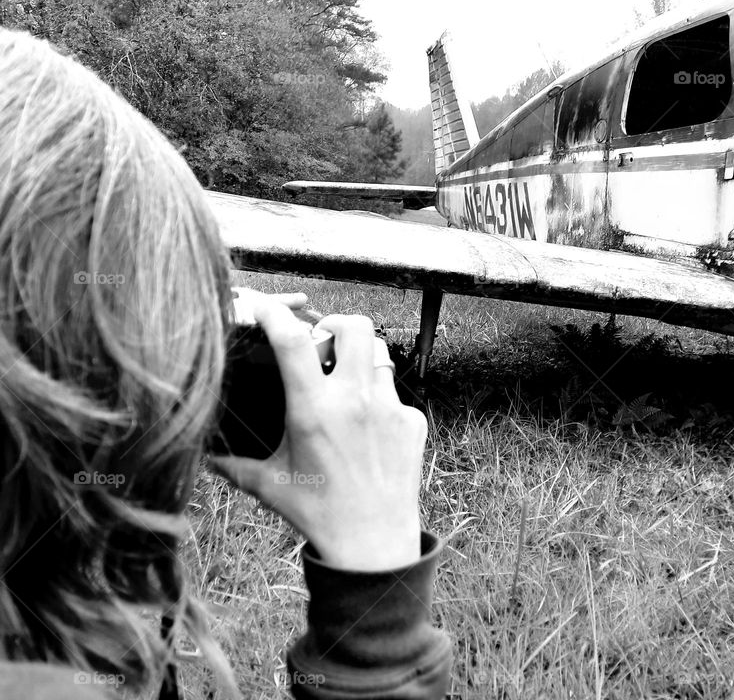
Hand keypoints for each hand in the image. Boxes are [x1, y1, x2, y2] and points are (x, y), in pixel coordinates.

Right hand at [210, 292, 425, 570]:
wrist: (373, 546)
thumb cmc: (318, 515)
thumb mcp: (269, 486)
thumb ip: (233, 464)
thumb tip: (202, 455)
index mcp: (314, 411)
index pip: (292, 340)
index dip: (274, 313)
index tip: (264, 308)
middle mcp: (355, 401)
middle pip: (354, 325)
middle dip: (334, 324)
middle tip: (321, 344)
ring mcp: (389, 408)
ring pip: (380, 353)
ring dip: (360, 357)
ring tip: (345, 379)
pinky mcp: (412, 422)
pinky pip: (395, 394)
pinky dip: (379, 400)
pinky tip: (367, 427)